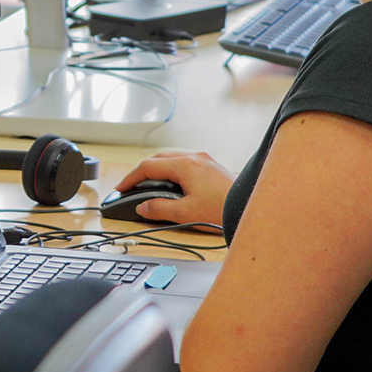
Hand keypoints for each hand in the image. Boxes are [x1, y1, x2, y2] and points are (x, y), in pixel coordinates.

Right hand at [113, 151, 235, 226]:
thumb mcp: (185, 213)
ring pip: (172, 160)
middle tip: (132, 186)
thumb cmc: (223, 209)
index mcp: (185, 165)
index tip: (122, 187)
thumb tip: (144, 207)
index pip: (148, 166)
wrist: (249, 207)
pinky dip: (172, 172)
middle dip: (142, 172)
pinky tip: (172, 186)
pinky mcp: (212, 167)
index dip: (131, 178)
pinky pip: (185, 164)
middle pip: (159, 159)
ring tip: (149, 186)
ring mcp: (204, 161)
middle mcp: (195, 158)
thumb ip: (160, 209)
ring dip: (157, 170)